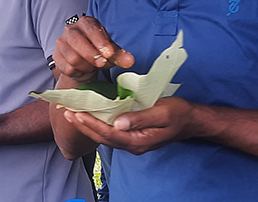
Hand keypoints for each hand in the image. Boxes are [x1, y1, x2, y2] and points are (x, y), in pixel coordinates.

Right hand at [54, 16, 134, 84]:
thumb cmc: (99, 52)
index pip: (91, 30)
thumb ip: (120, 55)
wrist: (84, 64)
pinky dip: (78, 72)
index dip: (100, 42)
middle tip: (102, 64)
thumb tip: (129, 61)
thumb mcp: (111, 52)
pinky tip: (82, 69)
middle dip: (92, 55)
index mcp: (86, 23)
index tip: (109, 54)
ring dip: (86, 66)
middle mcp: (71, 29)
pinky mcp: (57, 56)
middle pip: (77, 42)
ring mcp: (61, 42)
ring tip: (92, 65)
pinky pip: (67, 68)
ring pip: (73, 58)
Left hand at [62, 97, 197, 154]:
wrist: (191, 120)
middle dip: (83, 125)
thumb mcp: (162, 112)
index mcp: (138, 141)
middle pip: (102, 137)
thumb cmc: (178, 113)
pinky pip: (110, 133)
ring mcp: (132, 142)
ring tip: (71, 115)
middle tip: (66, 113)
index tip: (76, 113)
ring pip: (104, 136)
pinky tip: (89, 117)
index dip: (91, 124)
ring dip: (87, 126)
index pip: (108, 133)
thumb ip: (139, 118)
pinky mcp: (132, 137)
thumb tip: (118, 122)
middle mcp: (133, 145)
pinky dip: (97, 125)